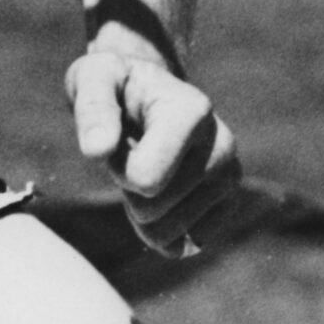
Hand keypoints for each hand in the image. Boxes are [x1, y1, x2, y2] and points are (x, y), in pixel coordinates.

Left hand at [67, 42, 248, 259]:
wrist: (146, 90)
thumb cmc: (115, 83)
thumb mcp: (92, 79)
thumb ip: (92, 110)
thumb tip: (97, 150)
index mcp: (192, 112)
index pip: (145, 179)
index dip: (116, 167)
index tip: (117, 137)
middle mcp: (222, 146)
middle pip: (154, 208)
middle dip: (127, 188)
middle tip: (129, 151)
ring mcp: (230, 177)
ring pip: (170, 233)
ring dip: (142, 209)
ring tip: (144, 167)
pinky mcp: (229, 203)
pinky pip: (188, 244)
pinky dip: (162, 231)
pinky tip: (158, 195)